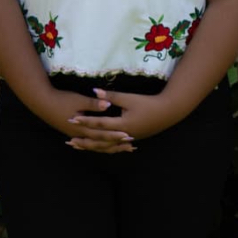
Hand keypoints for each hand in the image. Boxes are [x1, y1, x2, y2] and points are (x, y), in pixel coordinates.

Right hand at [32, 88, 135, 153]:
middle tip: (131, 146)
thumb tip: (108, 104)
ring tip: (123, 148)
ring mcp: (76, 135)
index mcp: (82, 128)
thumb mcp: (78, 100)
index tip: (128, 136)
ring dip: (110, 147)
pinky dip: (99, 144)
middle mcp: (80, 135)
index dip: (115, 135)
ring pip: (96, 146)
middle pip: (101, 144)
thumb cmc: (61, 100)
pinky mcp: (74, 133)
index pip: (102, 134)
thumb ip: (93, 104)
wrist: (43, 103)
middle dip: (116, 145)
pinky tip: (106, 145)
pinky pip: (90, 143)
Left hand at [66, 88, 185, 147]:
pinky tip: (96, 147)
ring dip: (92, 146)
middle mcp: (124, 136)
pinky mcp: (130, 139)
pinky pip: (113, 146)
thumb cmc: (148, 103)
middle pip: (100, 140)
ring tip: (79, 146)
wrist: (167, 112)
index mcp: (123, 125)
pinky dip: (103, 146)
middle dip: (85, 140)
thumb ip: (112, 97)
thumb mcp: (129, 98)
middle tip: (69, 140)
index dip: (85, 121)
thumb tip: (95, 91)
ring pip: (106, 146)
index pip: (100, 124)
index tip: (72, 119)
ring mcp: (127, 140)